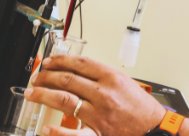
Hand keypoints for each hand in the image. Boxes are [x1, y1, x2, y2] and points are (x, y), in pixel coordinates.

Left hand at [25, 55, 165, 135]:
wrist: (156, 130)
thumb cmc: (142, 108)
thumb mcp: (124, 83)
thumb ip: (101, 76)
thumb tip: (75, 71)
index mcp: (111, 77)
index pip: (79, 63)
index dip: (59, 60)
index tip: (48, 62)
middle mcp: (104, 94)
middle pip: (68, 79)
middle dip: (47, 76)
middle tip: (36, 77)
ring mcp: (99, 114)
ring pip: (64, 99)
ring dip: (44, 95)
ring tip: (32, 93)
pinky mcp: (98, 133)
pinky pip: (74, 133)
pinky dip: (58, 131)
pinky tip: (46, 128)